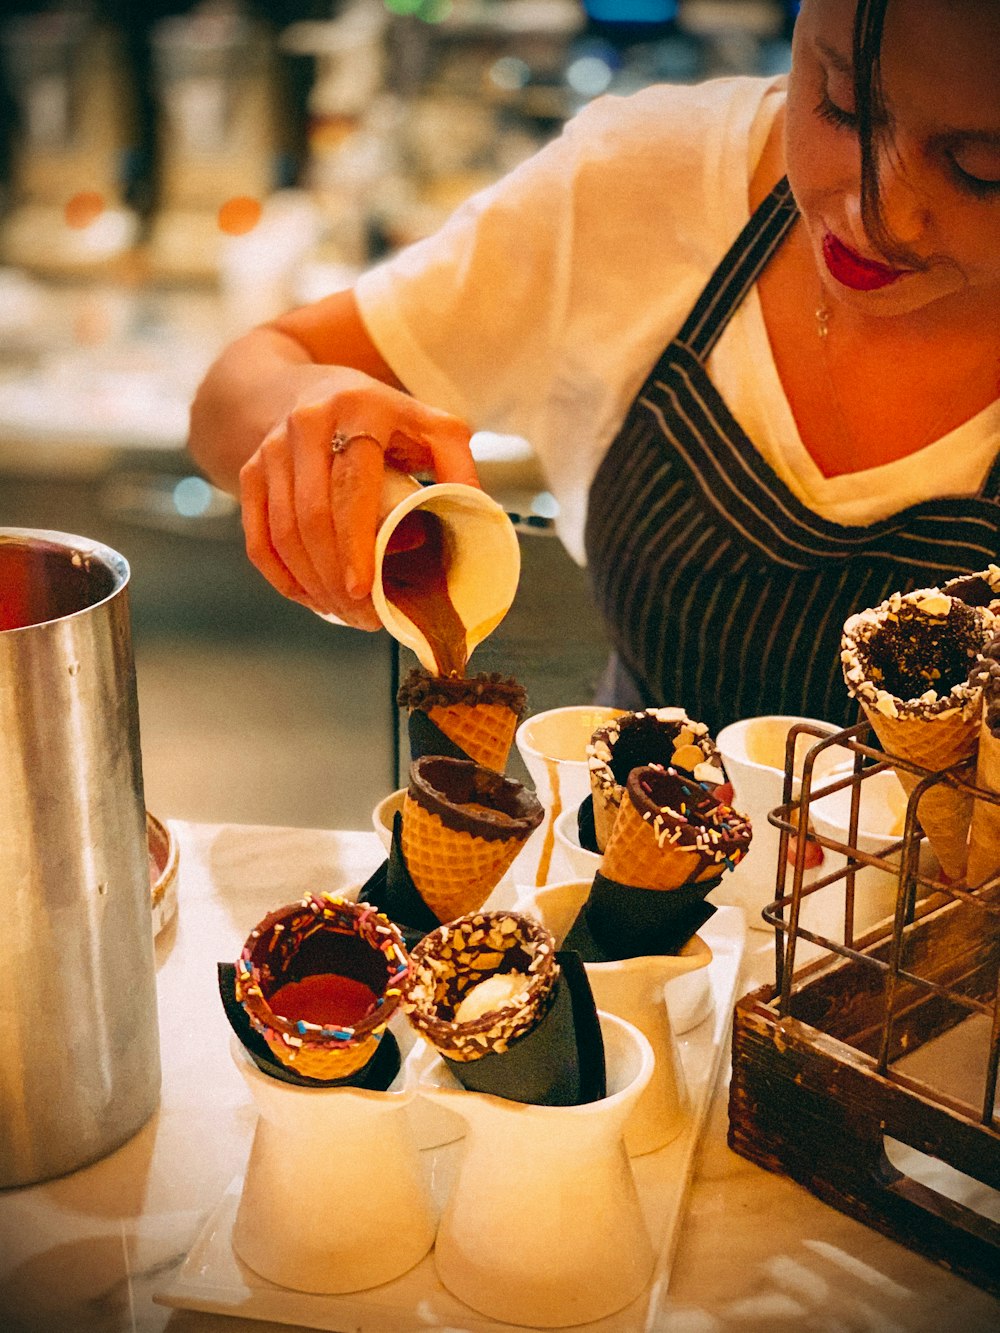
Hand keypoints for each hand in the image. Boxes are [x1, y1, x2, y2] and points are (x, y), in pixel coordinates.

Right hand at [238, 368, 477, 626]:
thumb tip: (478, 510)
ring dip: (311, 583)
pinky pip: (258, 536)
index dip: (356, 543)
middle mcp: (309, 422)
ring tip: (342, 613)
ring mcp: (272, 447)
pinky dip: (282, 575)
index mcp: (360, 408)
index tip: (365, 589)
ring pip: (283, 531)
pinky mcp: (249, 470)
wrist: (304, 388)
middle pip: (312, 516)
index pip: (353, 486)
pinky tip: (308, 597)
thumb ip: (456, 460)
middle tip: (362, 616)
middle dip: (335, 577)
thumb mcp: (427, 423)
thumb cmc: (380, 416)